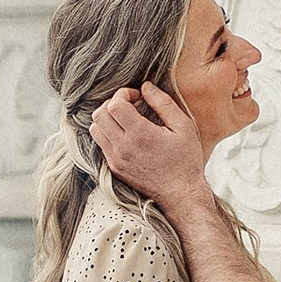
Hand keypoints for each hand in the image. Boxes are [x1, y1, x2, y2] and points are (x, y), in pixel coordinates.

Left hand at [88, 83, 209, 212]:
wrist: (180, 194)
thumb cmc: (186, 161)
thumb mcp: (183, 127)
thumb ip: (163, 103)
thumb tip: (146, 87)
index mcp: (140, 134)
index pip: (114, 105)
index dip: (123, 94)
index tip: (137, 97)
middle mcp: (123, 147)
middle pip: (99, 115)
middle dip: (112, 103)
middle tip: (129, 105)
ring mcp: (116, 160)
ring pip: (95, 130)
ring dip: (106, 119)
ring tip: (125, 119)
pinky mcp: (114, 168)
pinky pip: (100, 144)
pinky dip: (107, 133)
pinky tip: (125, 134)